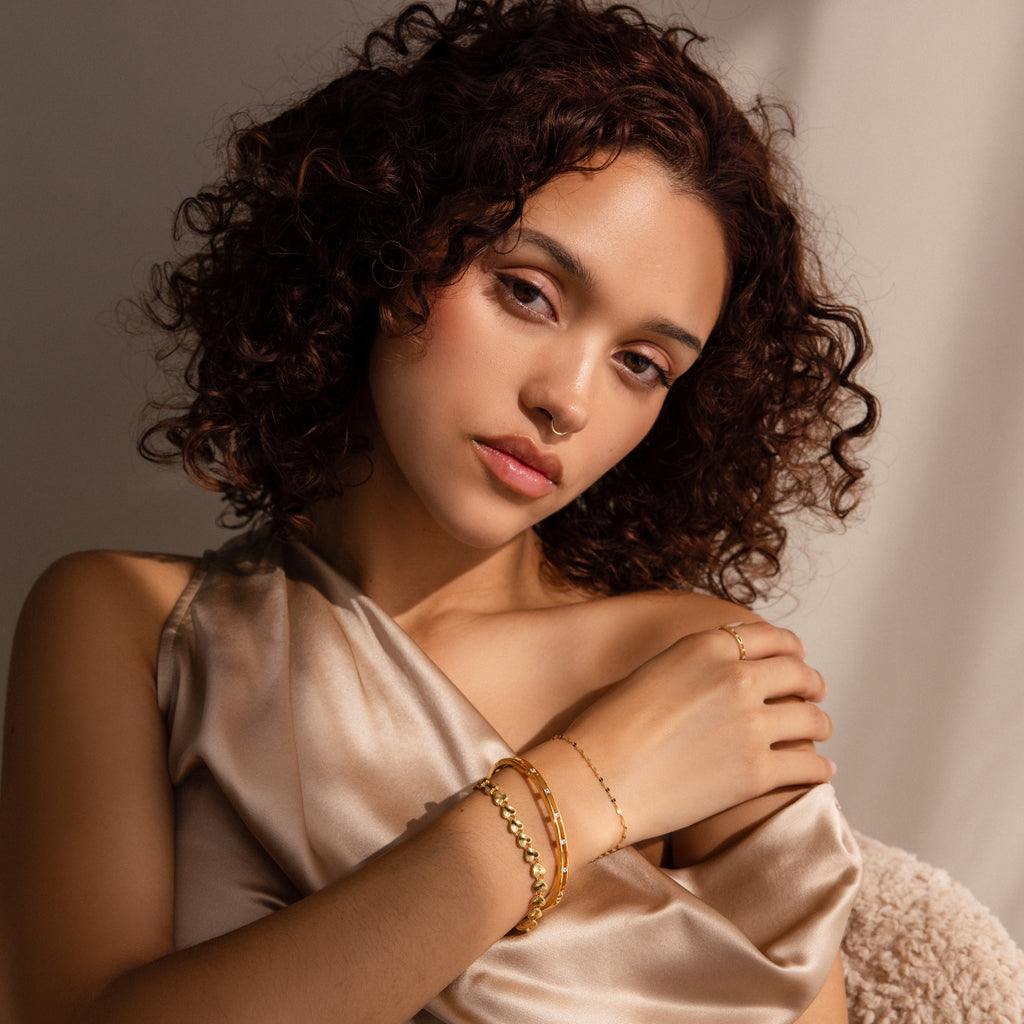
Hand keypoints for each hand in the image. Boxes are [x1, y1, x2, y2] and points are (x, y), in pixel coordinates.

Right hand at [555, 621, 833, 854]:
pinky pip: (808, 766)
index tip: (795, 659)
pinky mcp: (757, 772)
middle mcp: (735, 677)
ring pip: (811, 719)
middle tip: (813, 694)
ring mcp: (750, 725)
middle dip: (810, 684)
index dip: (790, 649)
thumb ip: (695, 663)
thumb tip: (728, 668)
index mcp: (707, 646)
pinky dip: (819, 769)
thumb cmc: (607, 727)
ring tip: (817, 732)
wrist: (594, 780)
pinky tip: (821, 772)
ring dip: (819, 725)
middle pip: (798, 675)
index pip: (771, 637)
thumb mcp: (652, 671)